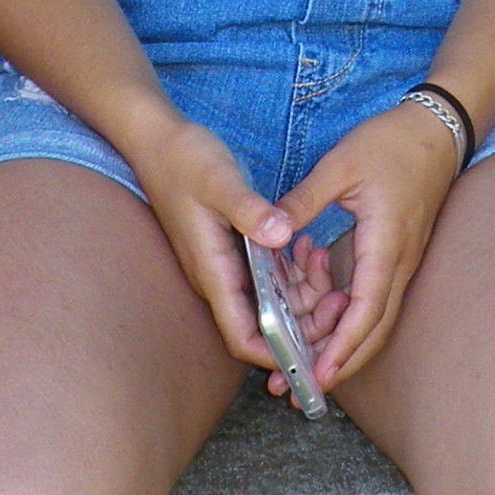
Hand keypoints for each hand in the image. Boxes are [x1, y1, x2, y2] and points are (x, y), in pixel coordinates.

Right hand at [131, 117, 303, 382]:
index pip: (243, 336)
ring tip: (326, 270)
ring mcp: (223, 264)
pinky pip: (264, 278)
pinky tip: (310, 252)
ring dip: (299, 297)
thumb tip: (281, 235)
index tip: (314, 355)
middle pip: (262, 326)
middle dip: (301, 325)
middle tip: (338, 304)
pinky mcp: (230, 249)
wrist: (156, 139)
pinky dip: (289, 274)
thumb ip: (251, 210)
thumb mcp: (221, 180)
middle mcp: (217, 276)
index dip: (277, 354)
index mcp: (213, 270)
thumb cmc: (183, 160)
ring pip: (267, 302)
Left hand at [269, 99, 469, 395]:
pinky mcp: (391, 254)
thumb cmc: (393, 143)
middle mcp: (397, 263)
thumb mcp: (341, 165)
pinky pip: (367, 295)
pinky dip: (339, 310)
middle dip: (338, 362)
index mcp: (385, 246)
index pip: (366, 311)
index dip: (342, 347)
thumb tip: (269, 232)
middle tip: (299, 389)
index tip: (319, 376)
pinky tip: (309, 308)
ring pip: (370, 317)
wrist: (438, 129)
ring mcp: (398, 261)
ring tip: (296, 360)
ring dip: (336, 341)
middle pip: (372, 329)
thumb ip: (304, 201)